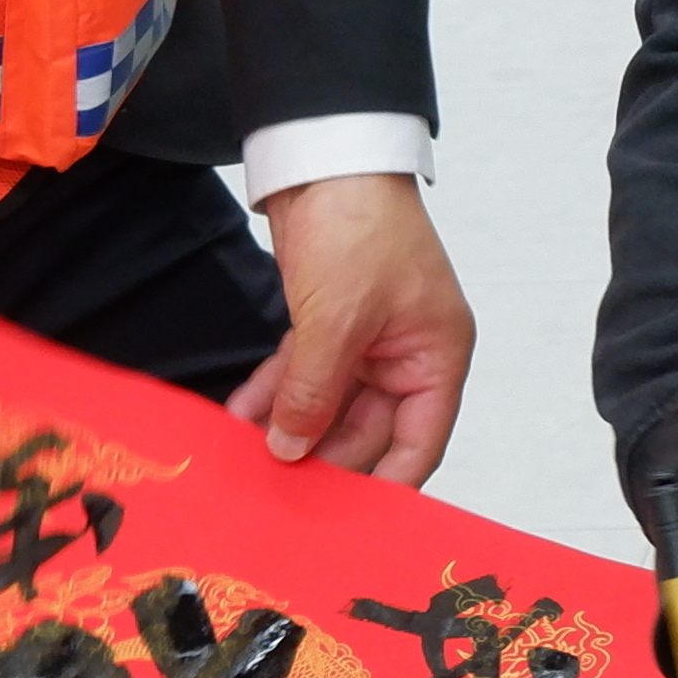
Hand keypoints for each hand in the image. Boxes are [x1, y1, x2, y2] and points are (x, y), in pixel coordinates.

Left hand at [227, 172, 471, 476]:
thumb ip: (314, 392)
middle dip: (322, 456)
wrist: (328, 156)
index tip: (347, 521)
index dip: (386, 484)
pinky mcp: (328, 322)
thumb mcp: (337, 320)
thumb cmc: (359, 227)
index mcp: (437, 356)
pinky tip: (240, 415)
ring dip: (290, 428)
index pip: (419, 442)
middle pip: (367, 430)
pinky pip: (302, 374)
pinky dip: (273, 393)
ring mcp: (366, 339)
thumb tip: (290, 450)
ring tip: (250, 461)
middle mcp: (407, 354)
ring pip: (328, 404)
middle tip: (278, 494)